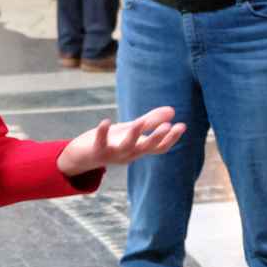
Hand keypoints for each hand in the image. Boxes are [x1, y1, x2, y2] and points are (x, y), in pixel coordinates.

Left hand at [58, 106, 185, 176]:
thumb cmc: (112, 142)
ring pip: (127, 146)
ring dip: (134, 135)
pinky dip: (103, 132)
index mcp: (139, 149)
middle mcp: (129, 154)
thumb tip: (173, 110)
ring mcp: (114, 154)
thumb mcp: (132, 130)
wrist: (83, 157)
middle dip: (157, 138)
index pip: (160, 147)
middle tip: (169, 126)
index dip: (171, 138)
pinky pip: (101, 142)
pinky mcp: (97, 150)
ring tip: (139, 121)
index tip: (182, 125)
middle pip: (147, 148)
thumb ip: (151, 121)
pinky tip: (106, 121)